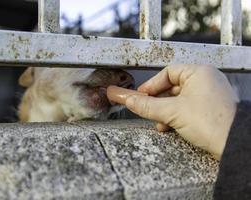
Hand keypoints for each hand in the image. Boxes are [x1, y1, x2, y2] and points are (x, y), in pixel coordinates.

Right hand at [107, 65, 238, 159]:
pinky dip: (175, 117)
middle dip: (157, 101)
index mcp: (199, 73)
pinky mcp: (209, 110)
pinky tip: (168, 126)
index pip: (168, 73)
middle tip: (146, 109)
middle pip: (171, 87)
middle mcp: (205, 81)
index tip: (140, 95)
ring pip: (178, 100)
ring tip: (159, 121)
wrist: (234, 144)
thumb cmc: (212, 122)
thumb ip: (148, 106)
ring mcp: (208, 96)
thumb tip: (130, 101)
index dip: (151, 84)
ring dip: (165, 111)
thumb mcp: (172, 112)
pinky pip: (186, 109)